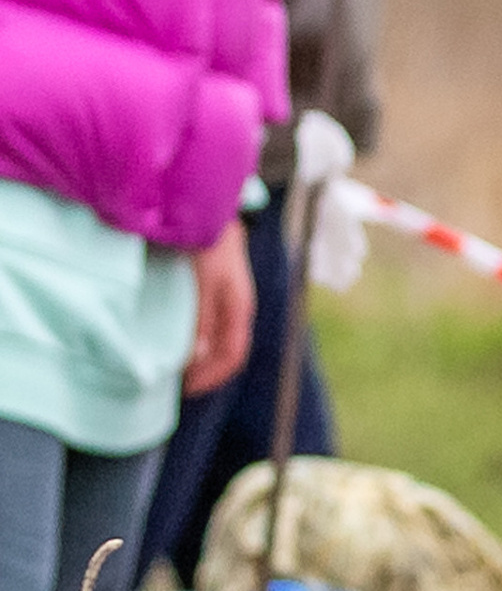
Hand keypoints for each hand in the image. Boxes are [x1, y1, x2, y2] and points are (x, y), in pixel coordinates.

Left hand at [184, 223, 255, 395]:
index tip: (183, 390)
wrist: (208, 201)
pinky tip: (176, 330)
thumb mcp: (204, 282)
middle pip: (225, 348)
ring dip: (198, 352)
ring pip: (217, 334)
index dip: (210, 377)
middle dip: (203, 369)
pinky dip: (194, 333)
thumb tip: (195, 357)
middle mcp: (236, 303)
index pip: (231, 355)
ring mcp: (226, 293)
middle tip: (175, 381)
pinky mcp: (214, 282)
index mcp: (239, 306)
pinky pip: (209, 319)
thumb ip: (201, 318)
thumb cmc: (208, 239)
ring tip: (173, 359)